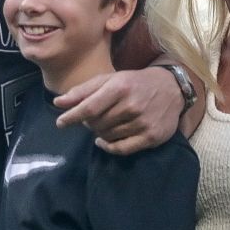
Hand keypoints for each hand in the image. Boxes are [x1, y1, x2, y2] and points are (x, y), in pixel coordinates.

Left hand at [53, 66, 185, 154]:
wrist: (171, 88)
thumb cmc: (133, 83)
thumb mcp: (109, 79)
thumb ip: (83, 91)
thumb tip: (58, 103)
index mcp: (120, 87)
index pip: (89, 108)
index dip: (71, 117)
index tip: (60, 123)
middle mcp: (132, 106)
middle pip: (96, 124)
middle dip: (89, 122)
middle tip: (94, 117)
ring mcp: (143, 123)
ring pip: (107, 136)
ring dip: (100, 132)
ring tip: (105, 123)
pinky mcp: (151, 137)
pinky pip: (121, 149)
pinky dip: (108, 147)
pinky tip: (104, 141)